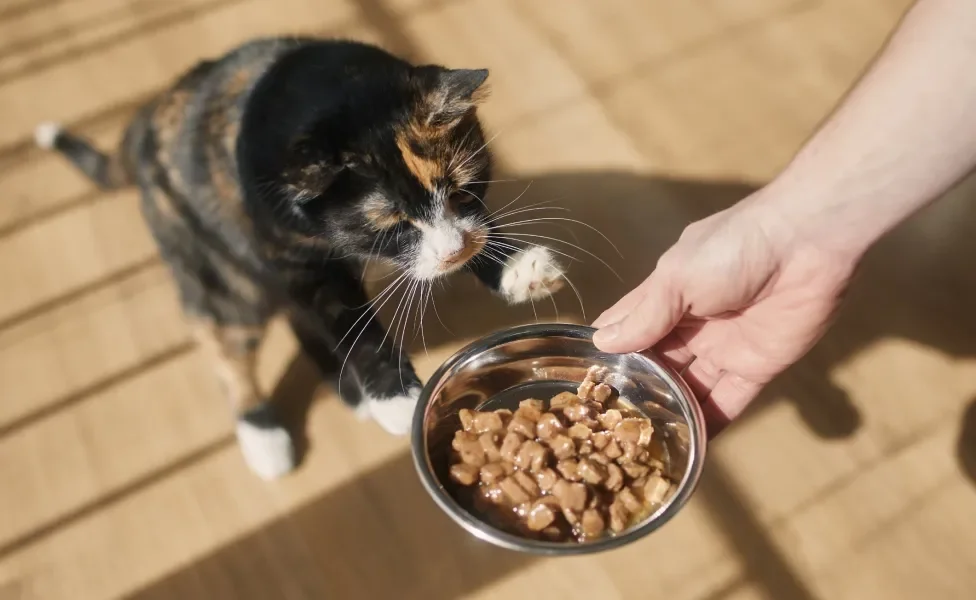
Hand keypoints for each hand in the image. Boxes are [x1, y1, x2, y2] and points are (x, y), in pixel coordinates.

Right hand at [591, 195, 855, 434]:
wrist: (808, 243)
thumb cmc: (732, 250)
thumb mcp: (676, 278)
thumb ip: (645, 316)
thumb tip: (603, 344)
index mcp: (666, 297)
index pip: (629, 329)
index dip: (607, 353)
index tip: (582, 385)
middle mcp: (690, 327)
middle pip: (657, 366)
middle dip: (636, 392)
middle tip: (608, 428)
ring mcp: (722, 349)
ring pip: (689, 390)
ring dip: (669, 414)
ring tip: (640, 447)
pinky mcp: (756, 368)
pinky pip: (727, 402)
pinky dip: (709, 427)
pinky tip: (688, 452)